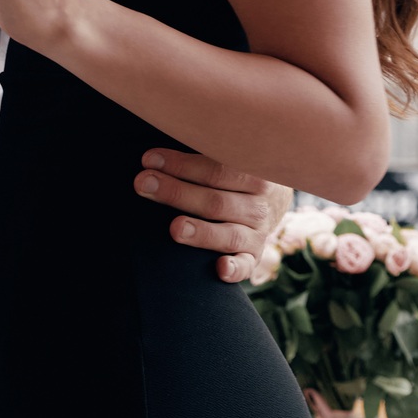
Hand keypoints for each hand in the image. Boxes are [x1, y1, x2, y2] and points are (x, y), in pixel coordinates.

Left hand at [134, 148, 288, 283]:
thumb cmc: (236, 171)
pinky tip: (220, 269)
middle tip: (144, 183)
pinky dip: (235, 269)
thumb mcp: (231, 155)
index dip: (181, 164)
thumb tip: (158, 148)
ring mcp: (257, 232)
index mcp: (254, 172)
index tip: (149, 159)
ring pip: (229, 234)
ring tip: (174, 228)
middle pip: (216, 201)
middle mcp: (258, 204)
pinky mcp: (253, 256)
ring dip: (201, 232)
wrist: (274, 198)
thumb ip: (204, 150)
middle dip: (177, 192)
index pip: (216, 168)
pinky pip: (246, 266)